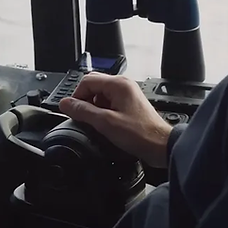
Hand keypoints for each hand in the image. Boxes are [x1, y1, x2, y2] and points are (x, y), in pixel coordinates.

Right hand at [58, 73, 172, 167]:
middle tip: (84, 117)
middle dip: (84, 101)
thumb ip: (82, 111)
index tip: (73, 111)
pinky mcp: (130, 104)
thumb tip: (65, 103)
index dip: (76, 96)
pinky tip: (107, 125)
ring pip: (100, 94)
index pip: (86, 81)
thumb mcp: (105, 123)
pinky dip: (103, 111)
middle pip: (93, 85)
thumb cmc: (141, 134)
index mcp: (118, 84)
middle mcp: (123, 85)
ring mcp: (127, 94)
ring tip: (98, 123)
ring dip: (94, 107)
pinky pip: (109, 102)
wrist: (162, 146)